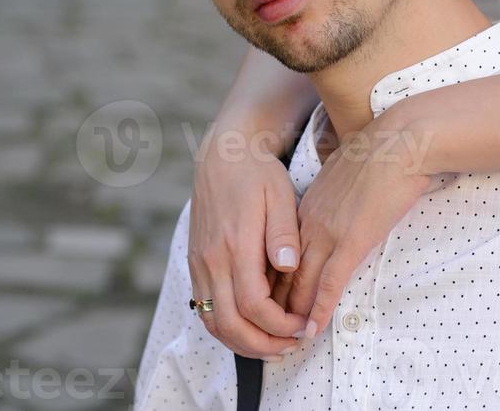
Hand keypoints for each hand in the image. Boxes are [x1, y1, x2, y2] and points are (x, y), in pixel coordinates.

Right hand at [188, 130, 307, 357]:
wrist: (224, 154)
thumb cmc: (257, 173)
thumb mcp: (279, 195)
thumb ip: (283, 234)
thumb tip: (289, 269)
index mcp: (234, 245)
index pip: (253, 306)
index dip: (279, 326)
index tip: (303, 326)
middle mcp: (211, 259)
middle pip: (229, 325)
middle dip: (262, 346)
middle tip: (291, 346)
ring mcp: (200, 263)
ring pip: (213, 322)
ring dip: (243, 342)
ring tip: (273, 344)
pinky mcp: (196, 262)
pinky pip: (205, 308)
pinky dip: (227, 327)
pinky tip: (250, 326)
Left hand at [271, 105, 432, 336]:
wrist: (398, 141)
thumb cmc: (379, 153)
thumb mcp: (344, 174)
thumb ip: (334, 196)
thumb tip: (340, 204)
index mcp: (306, 206)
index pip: (280, 254)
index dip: (273, 282)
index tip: (270, 304)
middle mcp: (310, 222)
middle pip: (282, 273)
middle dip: (275, 306)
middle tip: (270, 332)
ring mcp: (328, 231)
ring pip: (301, 283)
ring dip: (294, 316)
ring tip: (288, 341)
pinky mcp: (352, 240)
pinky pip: (329, 282)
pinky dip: (319, 309)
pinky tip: (313, 329)